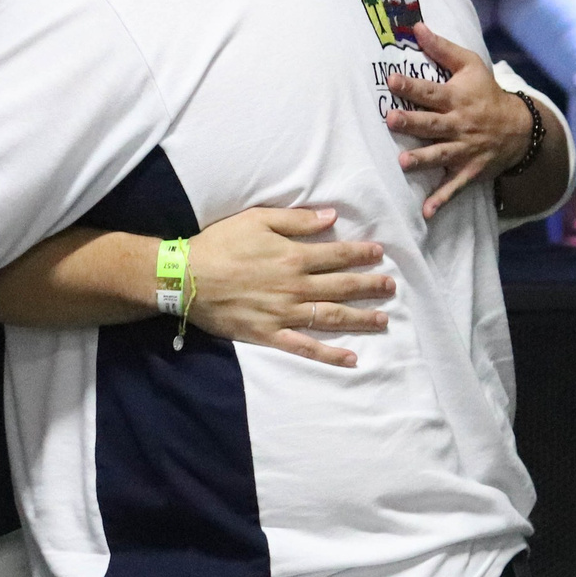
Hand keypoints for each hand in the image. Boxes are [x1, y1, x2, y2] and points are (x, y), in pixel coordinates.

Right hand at [186, 206, 391, 368]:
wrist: (185, 277)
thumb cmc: (219, 244)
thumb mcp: (257, 219)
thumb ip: (297, 220)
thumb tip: (331, 218)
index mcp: (294, 257)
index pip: (338, 256)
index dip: (361, 254)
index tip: (380, 254)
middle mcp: (296, 287)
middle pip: (342, 287)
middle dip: (370, 286)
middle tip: (390, 287)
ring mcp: (284, 314)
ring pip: (332, 317)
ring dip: (361, 319)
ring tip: (383, 319)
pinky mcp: (269, 334)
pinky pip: (305, 347)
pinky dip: (330, 355)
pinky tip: (352, 359)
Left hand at [386, 24, 530, 218]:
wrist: (518, 128)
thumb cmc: (486, 92)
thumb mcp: (471, 66)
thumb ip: (442, 49)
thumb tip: (416, 27)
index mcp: (457, 99)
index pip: (431, 91)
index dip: (412, 85)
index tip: (391, 79)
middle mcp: (460, 125)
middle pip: (433, 124)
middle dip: (413, 122)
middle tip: (391, 119)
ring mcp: (464, 150)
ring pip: (441, 155)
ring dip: (423, 160)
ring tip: (404, 163)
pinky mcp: (468, 171)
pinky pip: (454, 187)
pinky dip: (441, 200)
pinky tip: (426, 213)